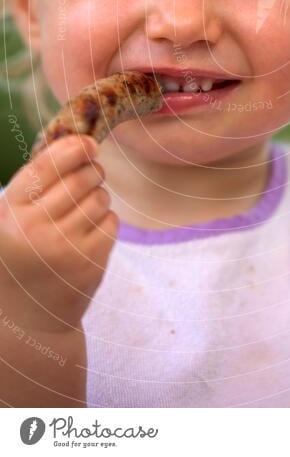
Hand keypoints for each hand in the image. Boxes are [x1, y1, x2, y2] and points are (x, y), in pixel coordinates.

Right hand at [0, 135, 117, 334]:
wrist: (29, 317)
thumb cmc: (23, 253)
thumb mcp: (12, 217)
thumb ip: (36, 183)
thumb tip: (78, 140)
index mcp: (10, 213)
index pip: (45, 166)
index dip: (72, 149)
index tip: (89, 143)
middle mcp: (33, 230)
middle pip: (79, 179)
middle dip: (92, 171)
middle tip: (91, 174)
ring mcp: (62, 249)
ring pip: (99, 198)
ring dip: (99, 197)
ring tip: (84, 210)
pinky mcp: (88, 264)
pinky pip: (111, 222)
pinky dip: (106, 221)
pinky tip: (90, 232)